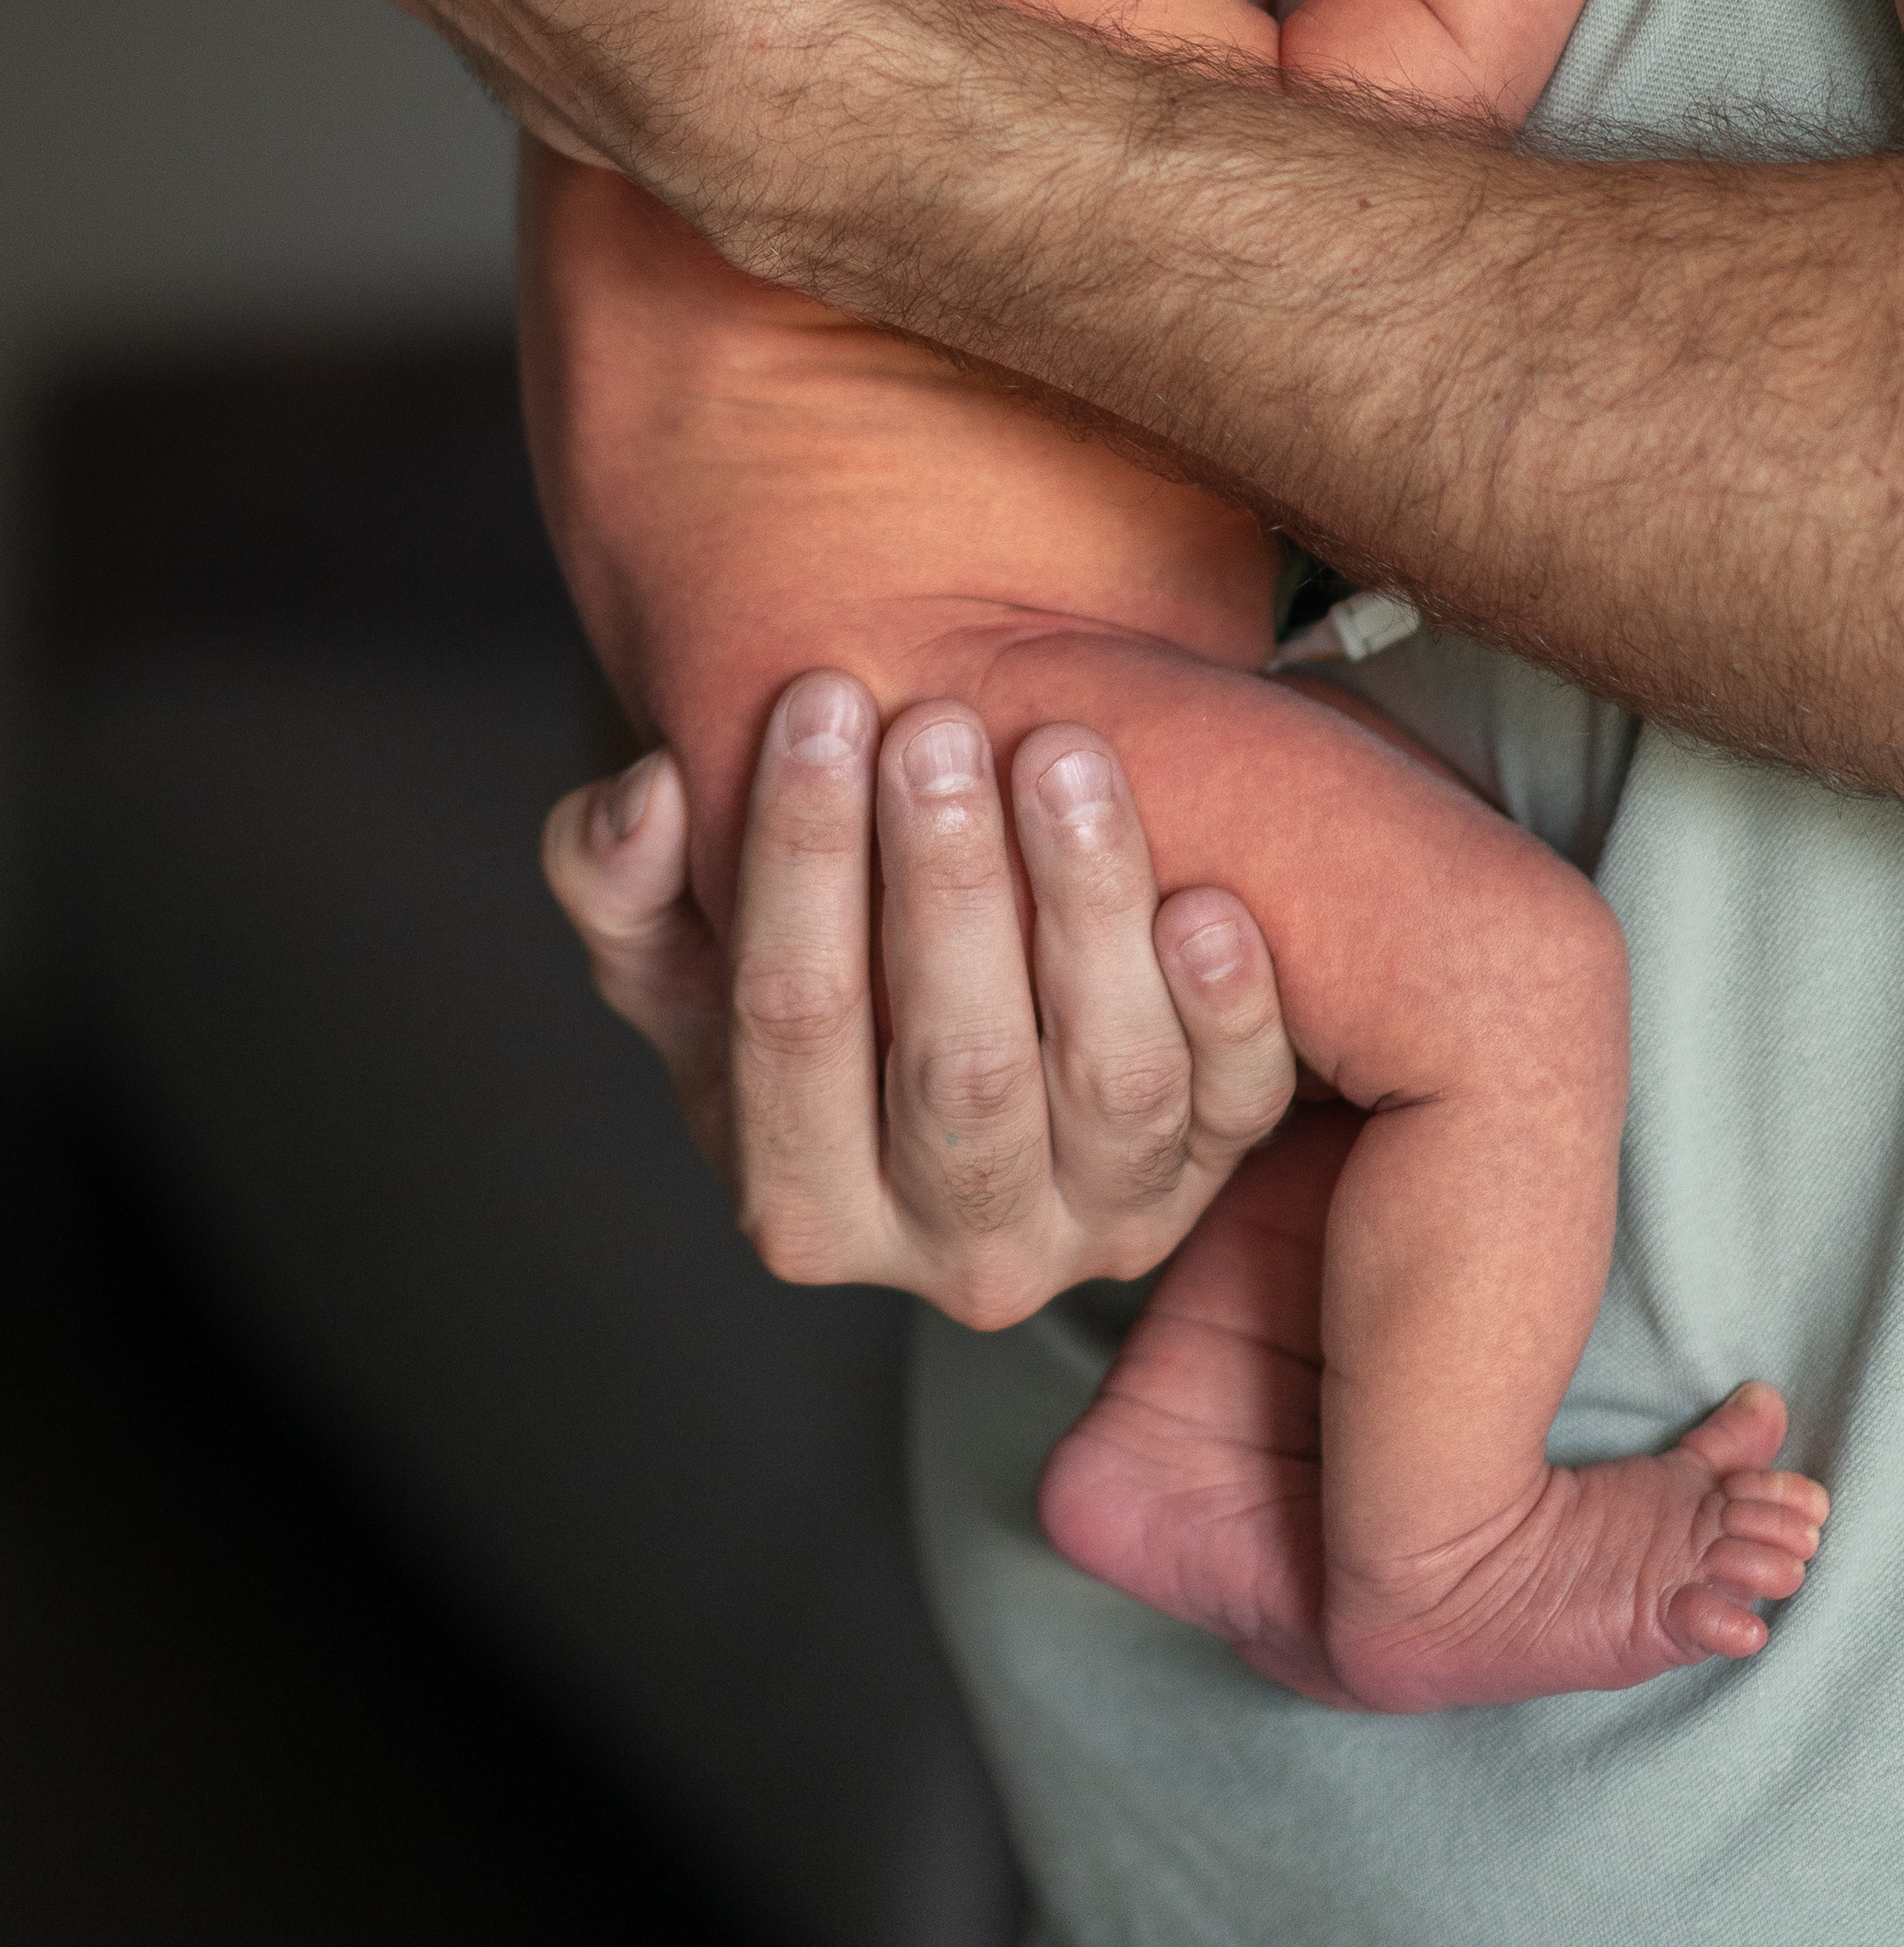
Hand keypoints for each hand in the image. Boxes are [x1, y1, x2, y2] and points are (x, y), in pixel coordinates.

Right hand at [541, 673, 1298, 1326]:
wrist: (978, 1012)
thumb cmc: (824, 978)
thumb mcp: (686, 952)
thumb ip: (623, 884)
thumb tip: (645, 802)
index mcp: (802, 1204)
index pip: (791, 1026)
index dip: (800, 857)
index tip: (819, 700)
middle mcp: (954, 1246)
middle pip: (959, 1066)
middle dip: (946, 885)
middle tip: (937, 726)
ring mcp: (1099, 1221)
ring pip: (1110, 1081)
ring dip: (1088, 907)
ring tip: (1062, 757)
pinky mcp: (1214, 1181)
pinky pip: (1238, 1105)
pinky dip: (1231, 1008)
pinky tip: (1205, 898)